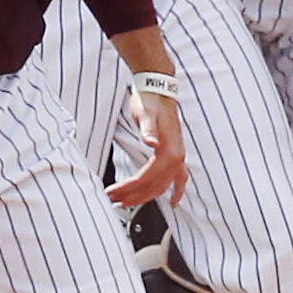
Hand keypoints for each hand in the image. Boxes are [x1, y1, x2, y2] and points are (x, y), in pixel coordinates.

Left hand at [110, 90, 186, 207]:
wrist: (159, 90)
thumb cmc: (149, 101)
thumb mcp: (144, 113)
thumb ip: (148, 129)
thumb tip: (151, 142)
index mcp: (169, 150)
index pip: (146, 177)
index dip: (128, 188)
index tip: (113, 193)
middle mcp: (177, 157)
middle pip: (154, 186)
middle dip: (133, 196)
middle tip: (114, 200)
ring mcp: (178, 156)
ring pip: (163, 185)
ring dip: (146, 196)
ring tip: (128, 202)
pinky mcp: (176, 154)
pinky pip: (179, 179)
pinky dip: (176, 191)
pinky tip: (173, 201)